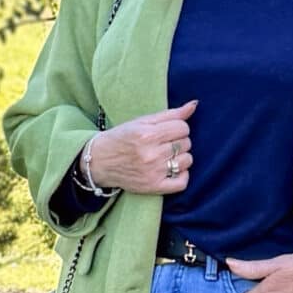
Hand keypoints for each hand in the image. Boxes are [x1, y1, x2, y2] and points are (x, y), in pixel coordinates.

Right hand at [81, 99, 197, 196]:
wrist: (99, 161)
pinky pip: (182, 182)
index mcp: (147, 134)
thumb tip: (194, 105)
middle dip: (178, 141)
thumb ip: (170, 114)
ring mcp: (153, 172)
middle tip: (163, 143)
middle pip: (186, 143)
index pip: (183, 127)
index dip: (177, 127)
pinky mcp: (153, 187)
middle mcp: (151, 154)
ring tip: (166, 156)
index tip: (167, 130)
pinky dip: (182, 175)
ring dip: (180, 157)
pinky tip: (172, 170)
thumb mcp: (141, 121)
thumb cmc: (121, 138)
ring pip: (187, 160)